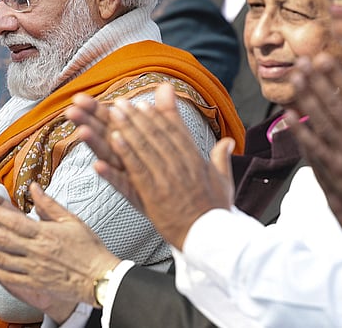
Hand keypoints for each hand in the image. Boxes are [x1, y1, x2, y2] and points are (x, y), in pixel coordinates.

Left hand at [0, 183, 119, 321]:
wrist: (100, 279)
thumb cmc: (89, 249)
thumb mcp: (72, 220)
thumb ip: (49, 205)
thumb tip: (33, 187)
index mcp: (45, 234)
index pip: (15, 221)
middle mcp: (36, 251)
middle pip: (2, 239)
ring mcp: (33, 269)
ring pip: (0, 258)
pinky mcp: (33, 284)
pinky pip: (8, 277)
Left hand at [82, 83, 235, 248]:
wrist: (213, 239)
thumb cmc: (216, 212)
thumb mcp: (223, 181)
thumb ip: (221, 158)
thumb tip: (227, 141)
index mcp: (195, 161)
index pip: (175, 132)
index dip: (158, 116)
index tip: (145, 103)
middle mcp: (181, 166)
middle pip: (156, 135)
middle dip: (138, 116)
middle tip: (122, 102)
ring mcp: (167, 179)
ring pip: (144, 147)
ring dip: (127, 128)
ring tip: (113, 113)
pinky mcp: (154, 194)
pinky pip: (136, 169)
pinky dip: (124, 152)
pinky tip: (113, 140)